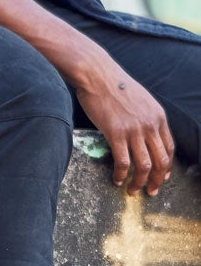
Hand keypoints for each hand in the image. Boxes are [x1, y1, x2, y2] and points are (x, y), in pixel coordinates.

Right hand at [75, 62, 173, 195]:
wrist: (96, 74)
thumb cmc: (113, 83)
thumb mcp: (139, 99)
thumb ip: (144, 116)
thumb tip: (140, 130)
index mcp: (158, 116)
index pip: (169, 148)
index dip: (166, 166)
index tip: (161, 177)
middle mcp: (150, 125)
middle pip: (161, 161)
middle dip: (157, 180)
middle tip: (150, 191)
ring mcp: (134, 129)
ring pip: (144, 165)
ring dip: (140, 182)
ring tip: (133, 191)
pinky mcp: (116, 133)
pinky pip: (123, 161)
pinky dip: (122, 174)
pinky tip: (117, 179)